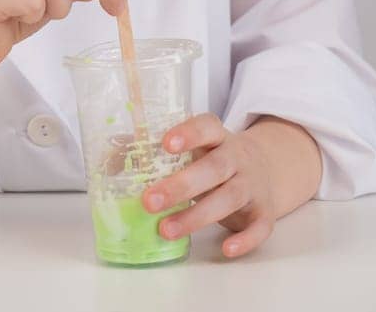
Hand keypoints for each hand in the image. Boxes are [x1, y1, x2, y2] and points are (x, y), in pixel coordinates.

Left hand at [141, 114, 280, 258]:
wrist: (266, 170)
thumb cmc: (213, 160)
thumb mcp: (192, 150)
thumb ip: (155, 153)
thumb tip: (110, 159)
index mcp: (217, 137)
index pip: (207, 126)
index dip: (188, 133)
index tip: (165, 144)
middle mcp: (237, 157)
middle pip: (214, 167)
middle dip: (181, 185)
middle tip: (149, 201)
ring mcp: (253, 184)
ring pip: (230, 197)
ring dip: (198, 215)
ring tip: (166, 230)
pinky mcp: (265, 212)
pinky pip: (260, 226)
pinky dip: (246, 240)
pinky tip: (226, 249)